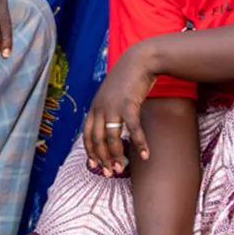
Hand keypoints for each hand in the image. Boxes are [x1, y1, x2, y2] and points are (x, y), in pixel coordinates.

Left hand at [83, 45, 157, 176]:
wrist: (139, 61)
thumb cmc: (127, 79)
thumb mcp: (111, 95)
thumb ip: (107, 109)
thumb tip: (109, 127)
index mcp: (95, 107)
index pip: (87, 134)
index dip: (90, 152)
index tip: (94, 166)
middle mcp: (100, 108)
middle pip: (97, 140)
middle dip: (102, 159)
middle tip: (109, 173)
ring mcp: (113, 107)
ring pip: (111, 138)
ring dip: (116, 156)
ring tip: (121, 169)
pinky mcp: (129, 105)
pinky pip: (133, 129)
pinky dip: (139, 143)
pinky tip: (146, 154)